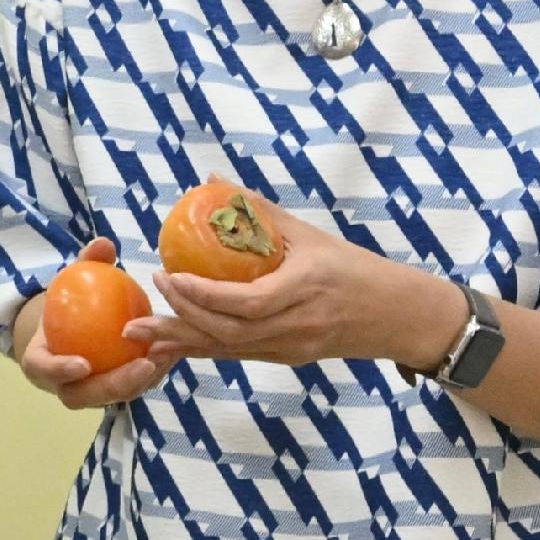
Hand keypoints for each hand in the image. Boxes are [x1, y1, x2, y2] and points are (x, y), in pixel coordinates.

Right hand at [13, 240, 169, 412]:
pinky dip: (156, 371)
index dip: (60, 371)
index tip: (83, 363)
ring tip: (168, 354)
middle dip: (116, 385)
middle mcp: (63, 383)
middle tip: (143, 364)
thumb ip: (86, 265)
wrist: (70, 327)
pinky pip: (135, 386)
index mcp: (41, 360)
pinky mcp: (117, 390)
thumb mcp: (73, 281)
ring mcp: (91, 392)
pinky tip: (176, 349)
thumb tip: (103, 243)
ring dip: (144, 379)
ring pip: (116, 396)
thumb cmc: (68, 304)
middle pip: (84, 395)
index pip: (43, 370)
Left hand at [130, 197, 459, 373]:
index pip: (249, 301)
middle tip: (144, 303)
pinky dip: (201, 350)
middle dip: (182, 320)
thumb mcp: (310, 234)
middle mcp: (298, 324)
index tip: (169, 275)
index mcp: (307, 287)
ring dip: (183, 341)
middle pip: (230, 332)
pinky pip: (238, 356)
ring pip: (229, 350)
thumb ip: (259, 211)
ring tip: (140, 334)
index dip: (205, 294)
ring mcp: (292, 347)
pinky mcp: (288, 359)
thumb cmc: (354, 266)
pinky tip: (169, 347)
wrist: (398, 315)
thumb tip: (211, 180)